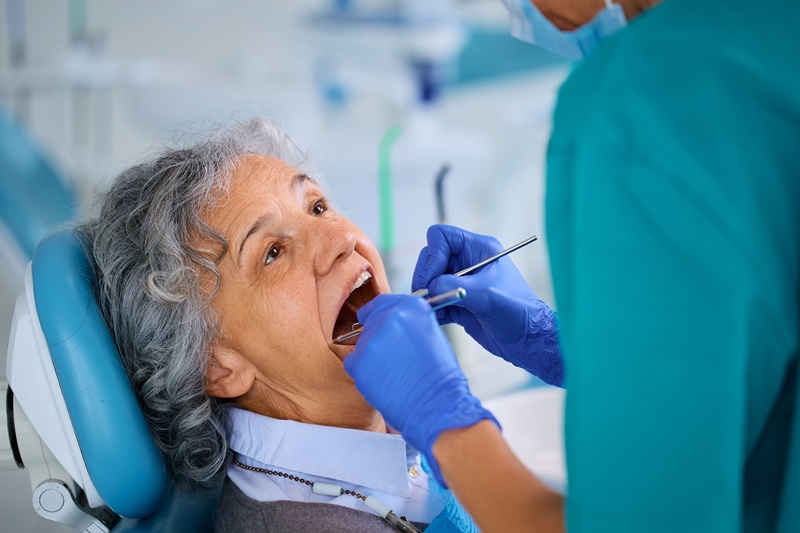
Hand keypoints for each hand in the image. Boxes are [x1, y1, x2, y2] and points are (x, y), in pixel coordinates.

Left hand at [344, 294, 497, 484]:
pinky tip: (383, 381)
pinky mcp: (358, 360)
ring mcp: (373, 338)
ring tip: (393, 373)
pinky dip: (363, 372)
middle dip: (377, 337)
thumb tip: (391, 324)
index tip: (377, 322)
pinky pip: (353, 362)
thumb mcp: (431, 336)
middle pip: (370, 321)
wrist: (436, 406)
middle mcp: (391, 317)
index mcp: (413, 307)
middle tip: (391, 358)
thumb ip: (410, 323)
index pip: (383, 302)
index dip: (379, 314)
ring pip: (362, 343)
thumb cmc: (439, 378)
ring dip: (372, 356)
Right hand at [413, 225, 562, 386]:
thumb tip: (426, 287)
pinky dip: (431, 309)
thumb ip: (452, 285)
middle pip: (430, 258)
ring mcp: (461, 283)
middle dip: (424, 277)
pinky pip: (434, 300)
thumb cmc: (516, 310)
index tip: (431, 280)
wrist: (528, 339)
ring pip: (429, 280)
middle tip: (428, 297)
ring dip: (426, 295)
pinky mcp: (458, 303)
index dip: (432, 256)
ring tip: (432, 310)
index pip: (441, 236)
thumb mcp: (484, 294)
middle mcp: (467, 262)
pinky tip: (436, 319)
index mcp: (478, 249)